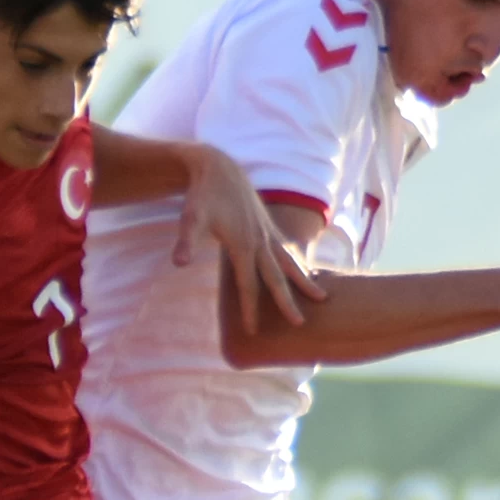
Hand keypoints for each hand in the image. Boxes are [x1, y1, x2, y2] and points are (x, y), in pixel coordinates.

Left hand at [173, 146, 326, 335]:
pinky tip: (306, 273)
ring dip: (304, 281)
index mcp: (243, 245)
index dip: (249, 309)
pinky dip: (298, 264)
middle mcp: (260, 241)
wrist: (219, 168)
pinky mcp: (269, 226)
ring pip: (290, 262)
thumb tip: (178, 263)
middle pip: (276, 277)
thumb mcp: (190, 219)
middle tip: (299, 324)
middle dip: (287, 302)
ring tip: (321, 298)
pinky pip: (288, 250)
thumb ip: (186, 242)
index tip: (252, 332)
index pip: (247, 285)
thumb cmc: (203, 195)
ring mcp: (268, 233)